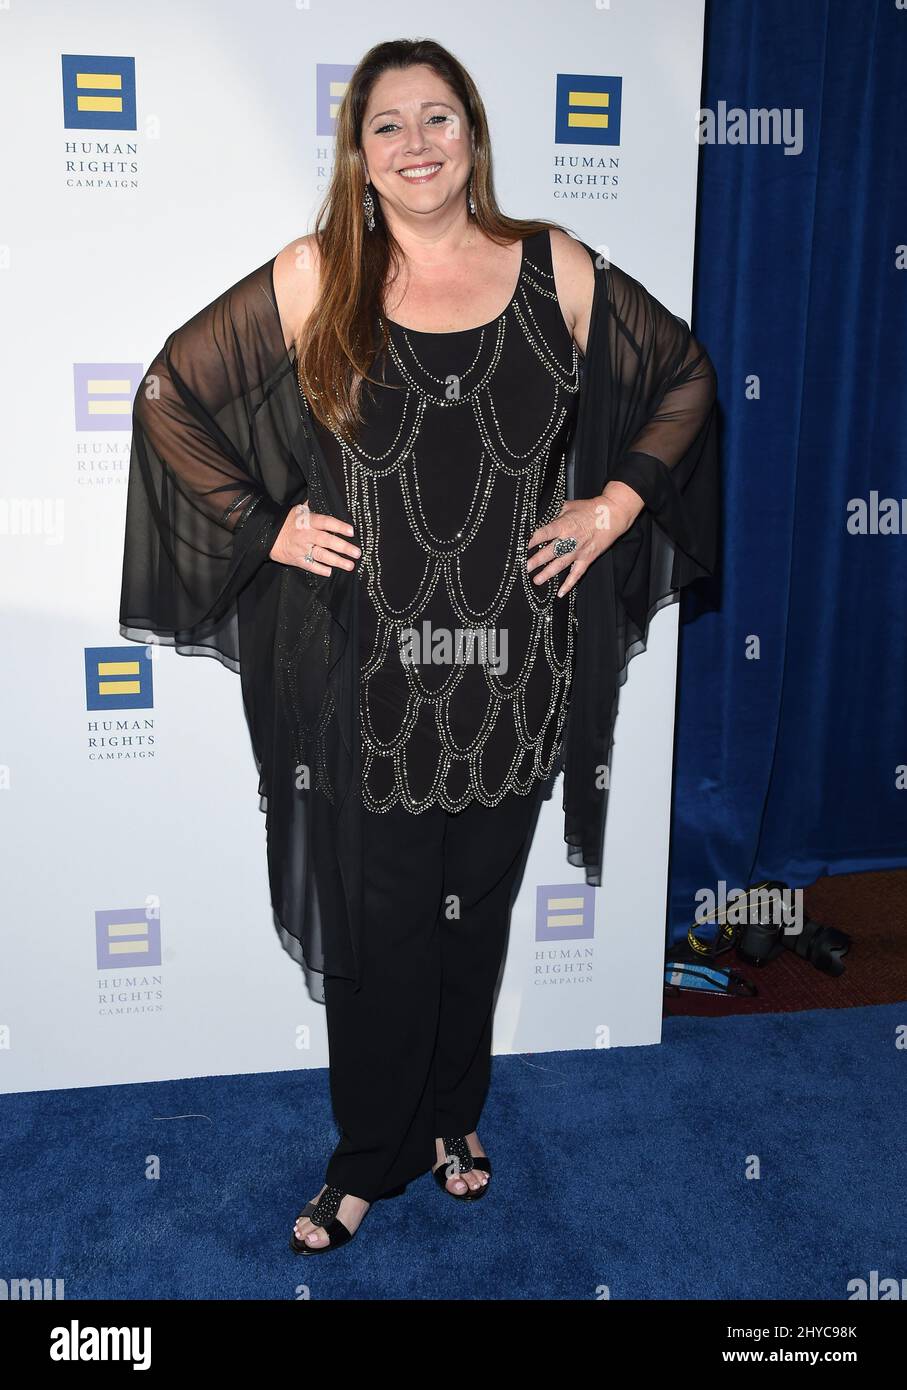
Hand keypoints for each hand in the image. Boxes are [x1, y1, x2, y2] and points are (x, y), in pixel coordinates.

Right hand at [269, 501, 360, 573]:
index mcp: (308, 521)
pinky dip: (319, 569)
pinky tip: (329, 572)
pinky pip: (309, 565)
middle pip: (327, 540)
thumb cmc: (286, 522)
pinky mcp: (296, 559)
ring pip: (321, 555)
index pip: (326, 522)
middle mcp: (306, 535)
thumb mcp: (298, 511)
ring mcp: (301, 548)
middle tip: (357, 553)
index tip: (352, 532)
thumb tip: (324, 496)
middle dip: (343, 547)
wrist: (266, 534)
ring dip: (336, 561)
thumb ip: (312, 506)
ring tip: (350, 565)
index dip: (339, 526)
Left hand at [526, 482, 644, 596]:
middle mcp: (570, 539)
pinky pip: (577, 574)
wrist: (612, 515)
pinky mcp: (587, 559)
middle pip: (550, 552)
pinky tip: (560, 593)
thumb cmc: (589, 509)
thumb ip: (553, 514)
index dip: (532, 540)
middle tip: (525, 568)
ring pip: (561, 564)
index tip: (522, 547)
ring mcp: (579, 551)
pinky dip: (569, 584)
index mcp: (563, 525)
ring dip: (548, 573)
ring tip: (537, 580)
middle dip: (536, 561)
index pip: (545, 533)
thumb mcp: (568, 506)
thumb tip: (539, 518)